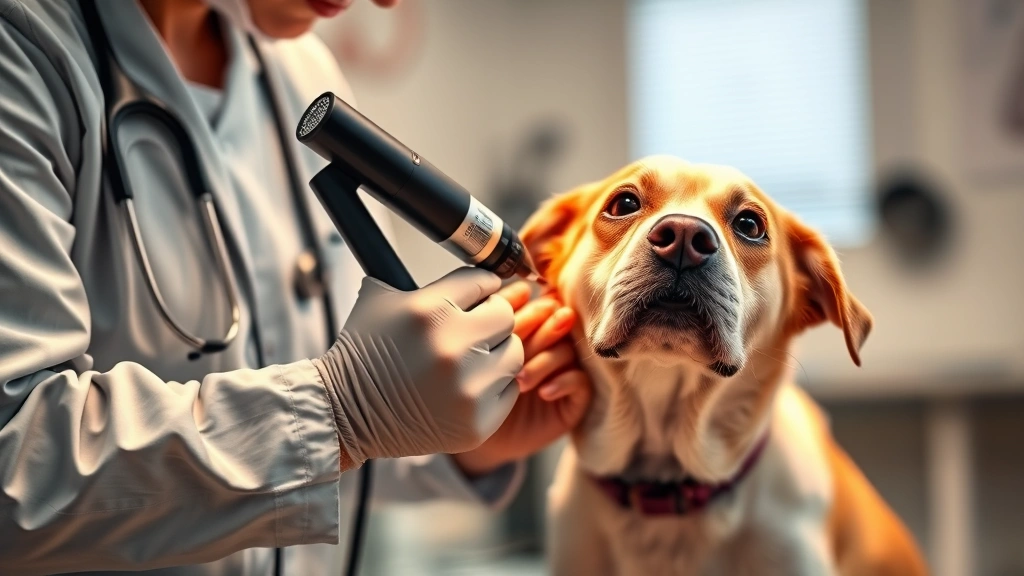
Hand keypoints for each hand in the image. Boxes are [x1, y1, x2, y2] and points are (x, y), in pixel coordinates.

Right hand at [315, 268, 523, 468]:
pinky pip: (509, 390)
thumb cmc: (365, 354)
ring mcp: (468, 389)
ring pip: (513, 353)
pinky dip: (492, 387)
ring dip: (495, 352)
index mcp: (430, 311)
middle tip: (471, 329)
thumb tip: (476, 268)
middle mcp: (452, 348)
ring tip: (470, 358)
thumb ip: (432, 281)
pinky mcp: (477, 423)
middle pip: (504, 316)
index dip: (480, 287)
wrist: (345, 413)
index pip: (483, 281)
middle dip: (488, 319)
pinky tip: (467, 386)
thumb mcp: (383, 299)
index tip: (477, 296)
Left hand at [453, 282, 591, 477]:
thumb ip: (498, 323)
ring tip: (520, 380)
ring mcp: (564, 370)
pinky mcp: (575, 398)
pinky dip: (564, 382)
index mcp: (531, 326)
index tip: (506, 319)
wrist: (479, 437)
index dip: (530, 309)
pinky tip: (544, 392)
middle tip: (517, 345)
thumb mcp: (482, 353)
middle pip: (558, 322)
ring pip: (569, 350)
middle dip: (540, 331)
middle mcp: (550, 344)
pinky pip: (581, 381)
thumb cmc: (475, 390)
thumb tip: (521, 290)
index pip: (541, 305)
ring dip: (545, 361)